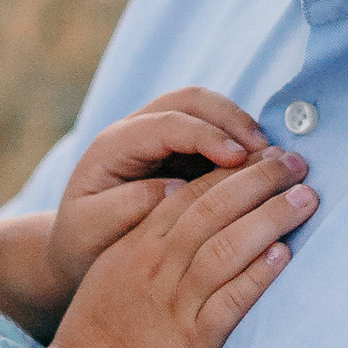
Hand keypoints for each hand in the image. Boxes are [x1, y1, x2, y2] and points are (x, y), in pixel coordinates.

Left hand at [47, 90, 270, 310]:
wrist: (78, 247)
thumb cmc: (84, 242)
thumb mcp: (92, 230)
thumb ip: (126, 207)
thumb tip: (173, 188)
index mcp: (113, 146)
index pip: (165, 123)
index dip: (205, 136)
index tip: (239, 160)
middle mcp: (136, 130)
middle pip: (190, 100)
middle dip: (230, 119)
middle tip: (265, 152)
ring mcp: (159, 135)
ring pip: (206, 108)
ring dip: (240, 127)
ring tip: (269, 158)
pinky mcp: (179, 149)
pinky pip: (215, 131)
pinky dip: (240, 142)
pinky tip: (261, 167)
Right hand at [51, 142, 312, 347]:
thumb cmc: (99, 334)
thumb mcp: (114, 274)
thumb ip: (147, 244)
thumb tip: (190, 219)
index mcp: (137, 246)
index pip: (190, 192)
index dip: (232, 169)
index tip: (265, 154)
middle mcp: (156, 266)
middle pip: (214, 208)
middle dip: (259, 180)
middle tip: (296, 163)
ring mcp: (174, 302)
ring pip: (227, 246)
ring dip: (270, 218)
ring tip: (305, 198)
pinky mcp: (192, 341)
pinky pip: (230, 300)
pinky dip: (258, 275)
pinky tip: (284, 255)